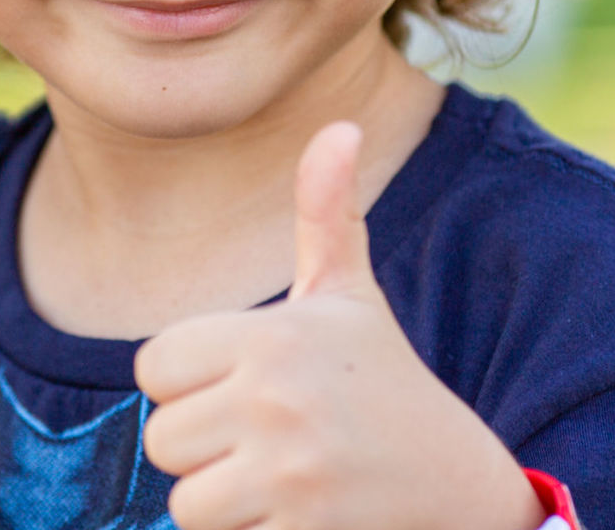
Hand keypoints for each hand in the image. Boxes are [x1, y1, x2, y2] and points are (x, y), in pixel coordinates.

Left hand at [133, 121, 545, 529]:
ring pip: (185, 502)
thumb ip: (326, 213)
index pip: (153, 365)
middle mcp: (277, 399)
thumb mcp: (350, 296)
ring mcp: (291, 472)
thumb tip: (341, 124)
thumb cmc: (383, 381)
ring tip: (277, 479)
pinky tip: (297, 515)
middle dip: (204, 448)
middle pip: (162, 439)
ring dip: (222, 502)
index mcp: (273, 335)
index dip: (187, 381)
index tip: (242, 383)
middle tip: (265, 439)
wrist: (460, 483)